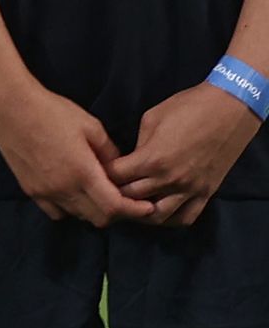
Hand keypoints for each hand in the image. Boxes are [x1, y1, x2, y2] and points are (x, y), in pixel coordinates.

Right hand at [0, 75, 136, 225]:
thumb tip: (120, 169)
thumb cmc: (53, 112)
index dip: (135, 211)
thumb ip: (110, 153)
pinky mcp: (30, 190)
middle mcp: (63, 189)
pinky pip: (56, 212)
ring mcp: (44, 192)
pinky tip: (75, 194)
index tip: (148, 207)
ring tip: (102, 196)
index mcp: (82, 172)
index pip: (114, 206)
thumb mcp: (92, 127)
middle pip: (98, 218)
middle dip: (118, 213)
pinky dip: (71, 209)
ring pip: (78, 216)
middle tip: (128, 200)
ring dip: (94, 211)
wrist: (10, 107)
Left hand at [114, 82, 264, 225]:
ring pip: (156, 216)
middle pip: (130, 199)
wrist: (230, 108)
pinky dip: (169, 219)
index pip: (115, 178)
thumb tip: (129, 161)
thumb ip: (138, 145)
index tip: (96, 171)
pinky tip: (158, 211)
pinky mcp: (206, 193)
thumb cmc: (189, 107)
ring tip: (130, 205)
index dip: (101, 174)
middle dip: (114, 195)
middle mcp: (169, 179)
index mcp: (152, 159)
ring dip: (139, 213)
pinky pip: (185, 218)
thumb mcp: (151, 119)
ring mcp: (189, 189)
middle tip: (107, 190)